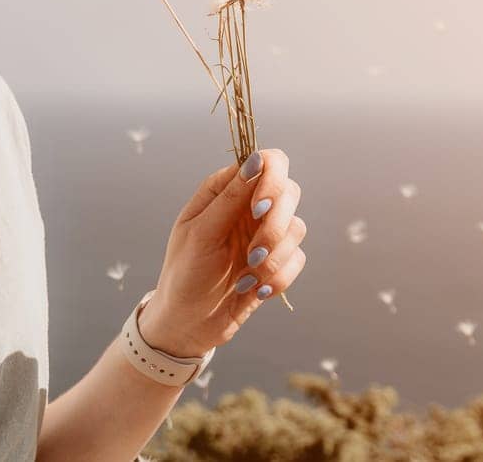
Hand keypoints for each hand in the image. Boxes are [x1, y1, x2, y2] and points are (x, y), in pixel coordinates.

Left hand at [139, 148, 307, 356]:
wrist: (188, 324)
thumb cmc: (184, 273)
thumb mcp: (200, 233)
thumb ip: (230, 197)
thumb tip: (257, 159)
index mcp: (225, 190)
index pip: (268, 162)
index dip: (272, 179)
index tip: (260, 208)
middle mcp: (249, 207)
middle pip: (290, 192)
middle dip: (275, 226)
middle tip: (253, 253)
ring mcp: (264, 233)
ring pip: (297, 228)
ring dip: (274, 257)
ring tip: (247, 278)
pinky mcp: (276, 261)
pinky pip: (297, 259)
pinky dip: (278, 278)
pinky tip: (254, 291)